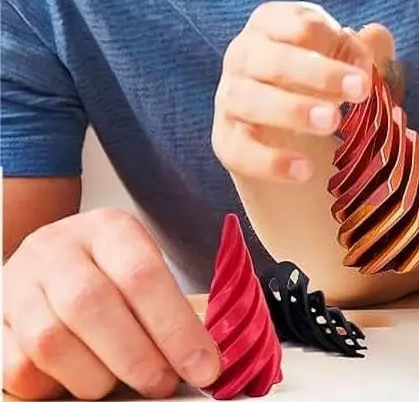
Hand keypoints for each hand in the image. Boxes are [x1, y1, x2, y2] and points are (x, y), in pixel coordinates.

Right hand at [3, 208, 219, 399]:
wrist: (44, 260)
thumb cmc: (105, 269)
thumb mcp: (139, 263)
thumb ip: (164, 303)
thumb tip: (199, 359)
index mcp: (107, 228)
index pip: (143, 274)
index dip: (175, 327)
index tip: (203, 366)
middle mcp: (57, 250)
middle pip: (93, 305)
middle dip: (136, 356)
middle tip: (162, 384)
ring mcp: (18, 287)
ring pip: (51, 341)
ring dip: (94, 376)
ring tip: (118, 386)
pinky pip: (18, 369)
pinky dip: (53, 387)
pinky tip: (76, 382)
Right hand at [213, 2, 393, 182]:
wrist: (287, 124)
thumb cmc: (318, 74)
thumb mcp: (343, 57)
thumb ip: (363, 47)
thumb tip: (377, 36)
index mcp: (271, 23)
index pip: (298, 25)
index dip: (335, 42)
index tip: (365, 69)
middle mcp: (242, 54)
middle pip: (273, 60)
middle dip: (319, 75)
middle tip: (359, 92)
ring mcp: (229, 96)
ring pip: (250, 100)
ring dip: (294, 111)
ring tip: (333, 123)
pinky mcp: (225, 139)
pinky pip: (240, 150)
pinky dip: (271, 161)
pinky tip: (305, 169)